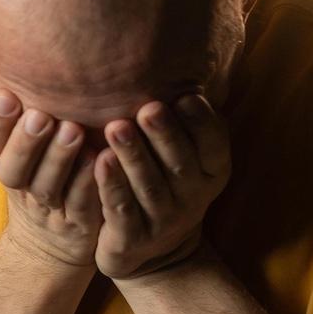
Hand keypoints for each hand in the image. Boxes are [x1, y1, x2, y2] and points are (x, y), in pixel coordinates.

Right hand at [0, 60, 102, 269]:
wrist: (52, 245)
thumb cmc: (35, 178)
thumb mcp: (9, 146)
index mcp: (4, 161)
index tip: (7, 95)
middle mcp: (23, 185)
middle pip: (15, 167)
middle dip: (26, 141)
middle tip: (40, 115)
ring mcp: (51, 207)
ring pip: (50, 186)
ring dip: (60, 158)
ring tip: (74, 129)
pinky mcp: (80, 223)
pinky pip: (85, 204)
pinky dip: (92, 182)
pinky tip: (104, 157)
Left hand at [95, 95, 230, 279]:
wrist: (155, 255)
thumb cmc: (167, 186)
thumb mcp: (189, 159)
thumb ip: (185, 122)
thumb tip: (175, 59)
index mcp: (213, 170)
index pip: (214, 143)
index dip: (201, 122)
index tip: (186, 96)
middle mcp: (193, 195)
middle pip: (179, 161)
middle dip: (163, 134)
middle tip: (148, 107)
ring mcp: (164, 219)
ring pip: (148, 184)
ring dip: (133, 155)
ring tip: (115, 126)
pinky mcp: (133, 238)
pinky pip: (121, 208)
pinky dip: (110, 185)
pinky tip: (98, 161)